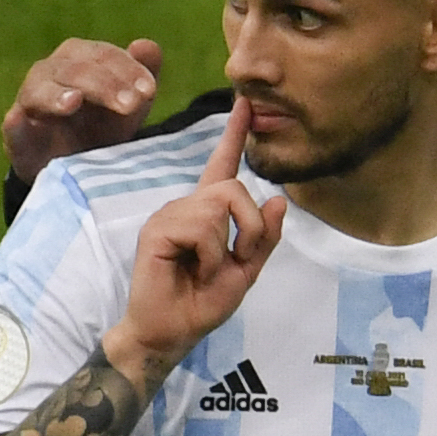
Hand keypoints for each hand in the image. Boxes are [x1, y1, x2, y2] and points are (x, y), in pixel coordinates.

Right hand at [3, 36, 162, 179]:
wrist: (77, 170)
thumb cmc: (104, 127)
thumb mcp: (131, 104)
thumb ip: (143, 74)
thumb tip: (147, 45)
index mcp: (79, 59)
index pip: (102, 55)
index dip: (126, 68)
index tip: (149, 91)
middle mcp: (51, 73)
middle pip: (74, 69)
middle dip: (104, 85)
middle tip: (130, 105)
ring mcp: (30, 103)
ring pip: (39, 89)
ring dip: (57, 95)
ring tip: (74, 102)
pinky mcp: (17, 136)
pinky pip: (12, 126)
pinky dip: (14, 123)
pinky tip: (17, 119)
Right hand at [101, 100, 279, 382]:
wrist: (171, 332)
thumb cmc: (201, 304)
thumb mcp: (245, 272)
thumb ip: (263, 238)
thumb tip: (279, 199)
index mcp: (208, 213)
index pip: (223, 166)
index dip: (234, 135)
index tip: (245, 103)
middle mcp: (188, 206)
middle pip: (234, 188)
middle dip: (250, 226)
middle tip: (238, 258)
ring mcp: (171, 214)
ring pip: (220, 206)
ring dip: (227, 246)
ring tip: (208, 270)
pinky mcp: (158, 228)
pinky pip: (202, 226)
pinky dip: (210, 255)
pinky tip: (194, 271)